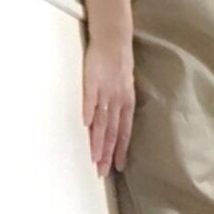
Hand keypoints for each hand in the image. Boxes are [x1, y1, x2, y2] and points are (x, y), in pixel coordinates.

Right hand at [83, 35, 135, 177]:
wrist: (114, 40)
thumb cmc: (119, 66)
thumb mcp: (125, 88)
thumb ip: (119, 108)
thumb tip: (112, 126)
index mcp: (127, 103)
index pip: (124, 132)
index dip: (121, 151)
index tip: (118, 168)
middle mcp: (118, 100)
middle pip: (113, 132)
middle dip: (107, 154)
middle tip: (102, 172)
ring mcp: (105, 91)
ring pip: (102, 121)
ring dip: (98, 141)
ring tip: (94, 158)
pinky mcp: (93, 80)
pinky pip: (90, 98)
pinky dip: (89, 111)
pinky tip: (85, 125)